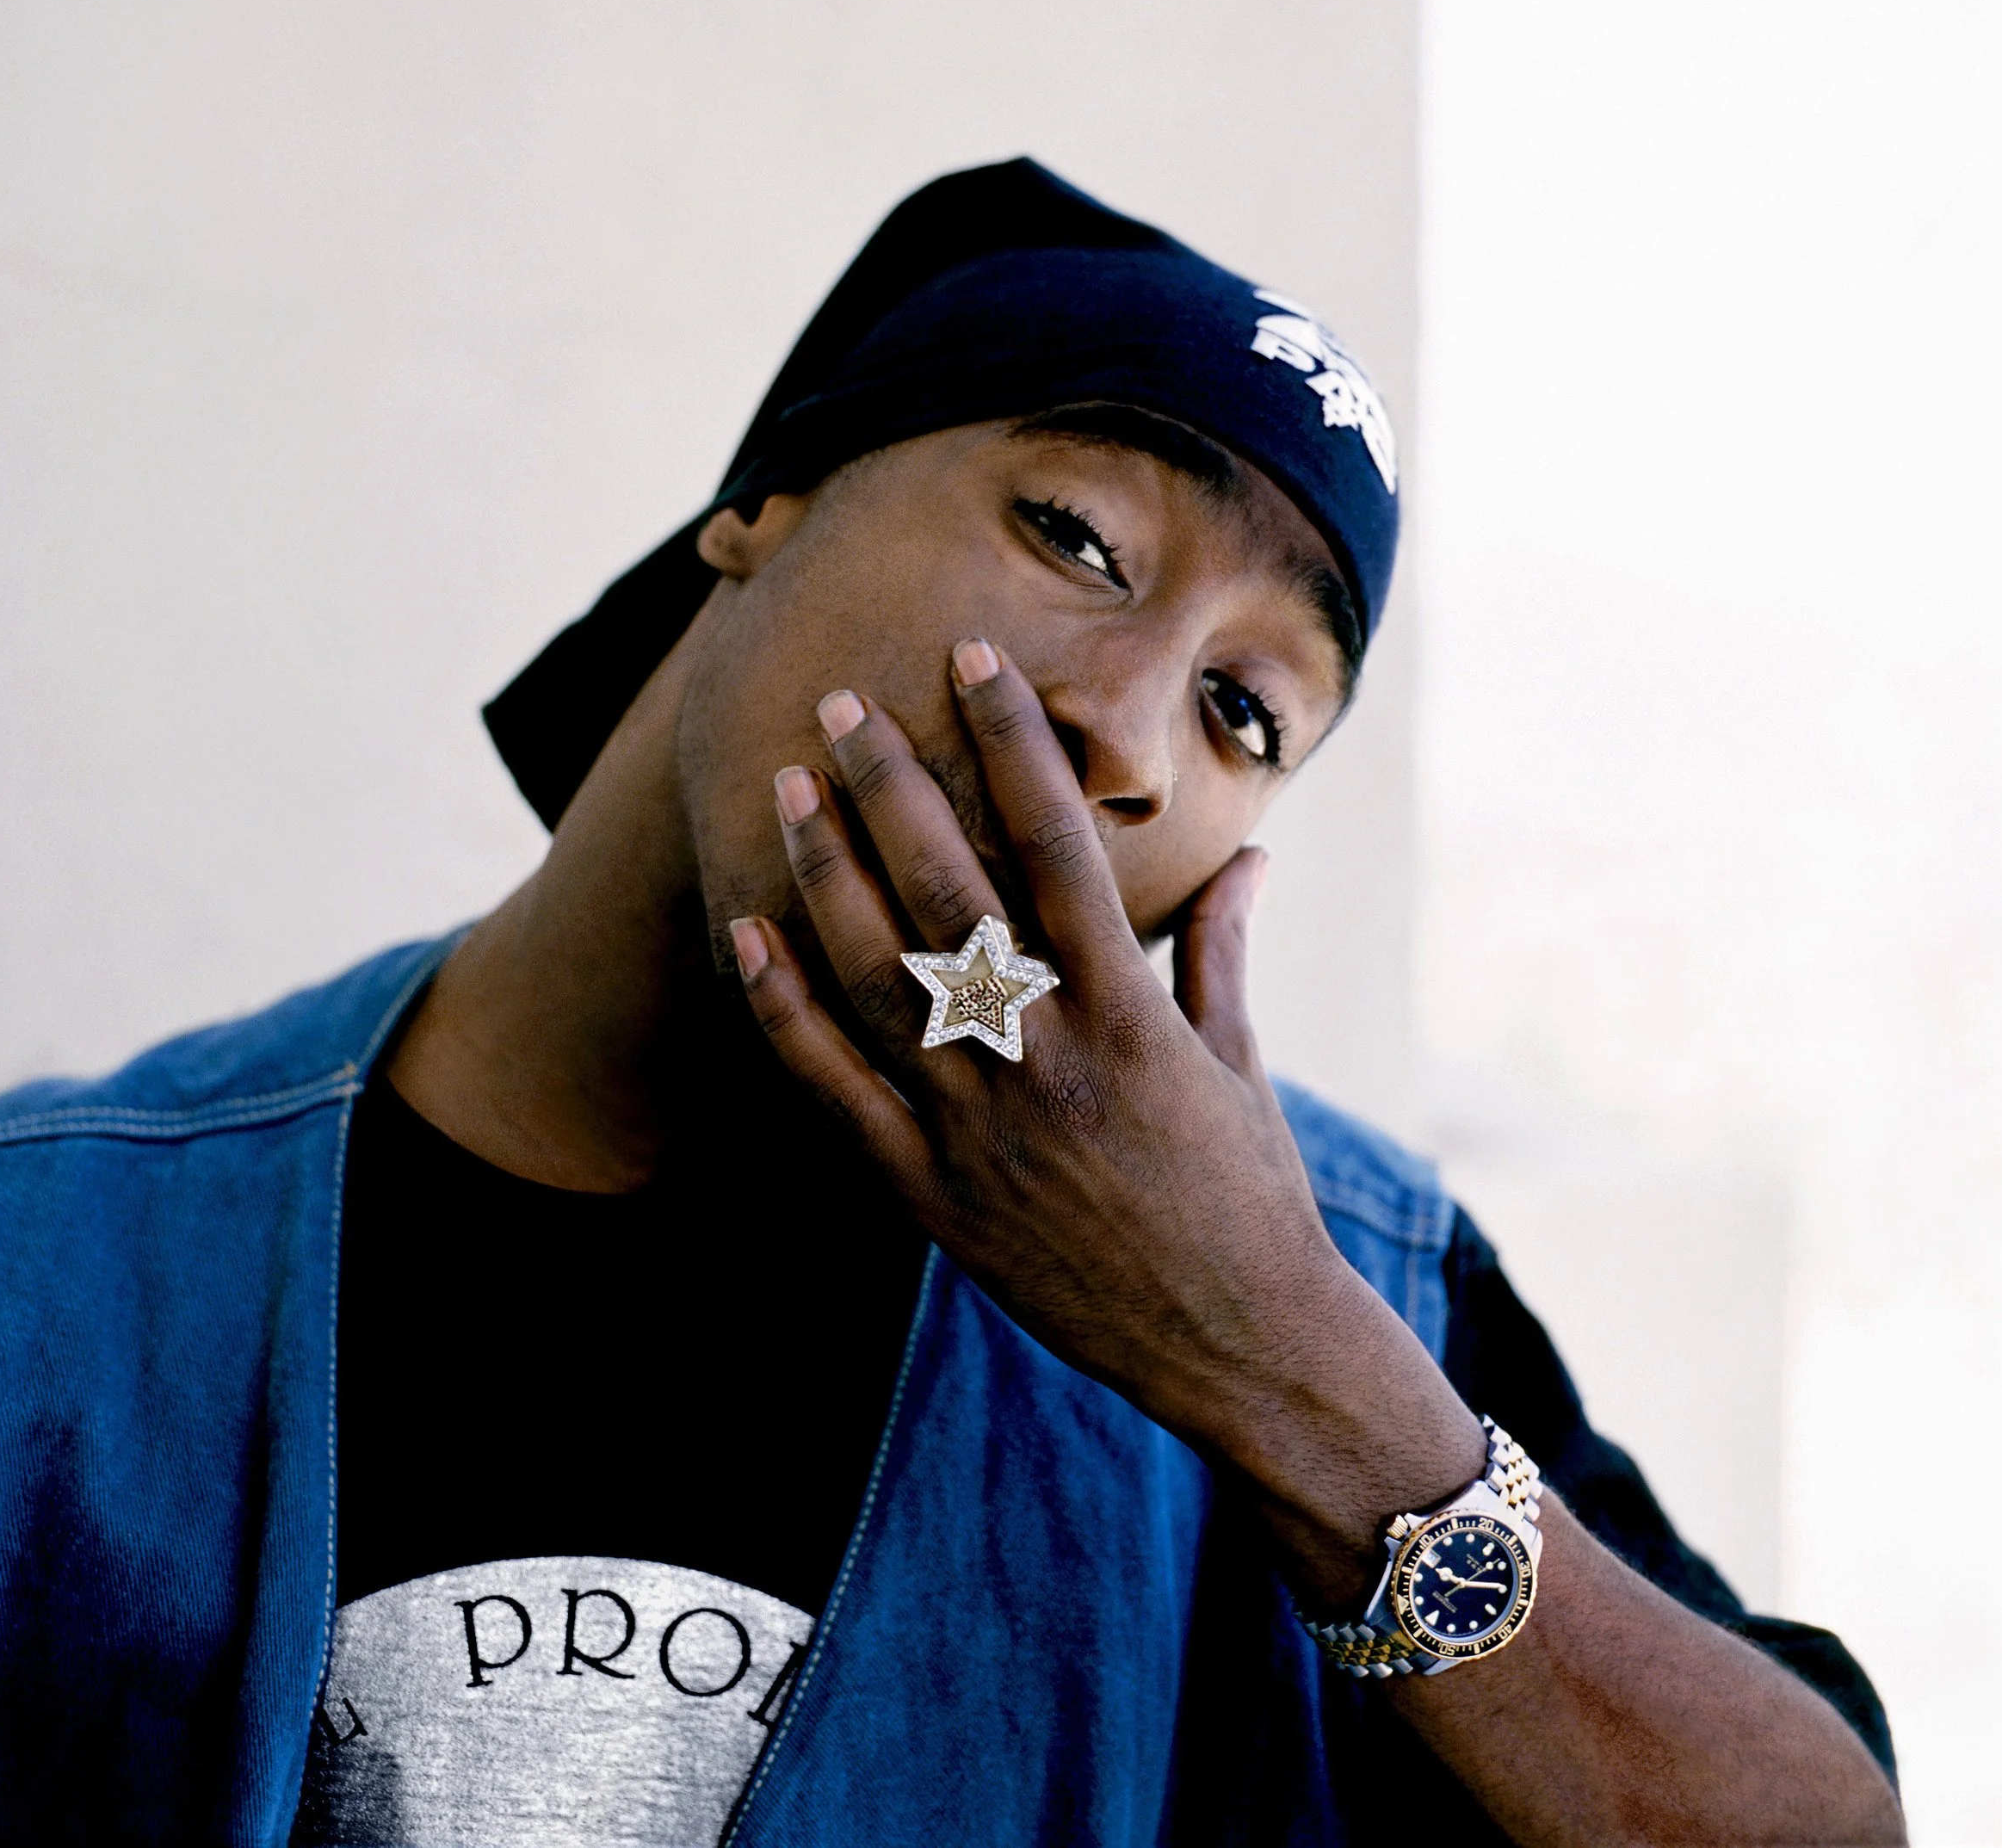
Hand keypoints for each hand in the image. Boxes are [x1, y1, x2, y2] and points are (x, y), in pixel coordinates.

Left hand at [730, 637, 1479, 1569]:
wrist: (1238, 1343)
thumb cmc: (1248, 1193)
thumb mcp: (1239, 1060)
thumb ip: (1221, 948)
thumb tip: (1252, 851)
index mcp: (1128, 1012)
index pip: (1056, 843)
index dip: (1013, 741)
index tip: (975, 659)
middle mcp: (1046, 1059)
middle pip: (947, 891)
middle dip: (889, 785)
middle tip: (841, 703)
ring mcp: (979, 1130)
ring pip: (878, 977)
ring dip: (823, 874)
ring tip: (786, 789)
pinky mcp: (930, 1197)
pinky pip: (837, 1093)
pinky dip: (785, 1011)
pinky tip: (749, 934)